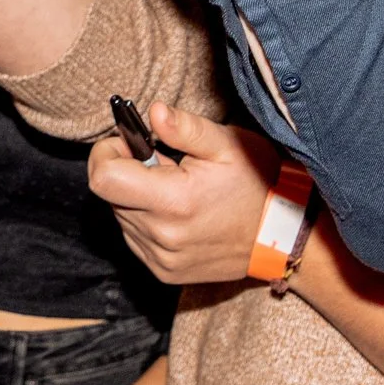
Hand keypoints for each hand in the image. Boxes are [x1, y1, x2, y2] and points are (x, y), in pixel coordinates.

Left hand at [90, 103, 278, 286]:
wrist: (281, 237)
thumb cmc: (257, 185)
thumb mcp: (227, 145)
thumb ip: (185, 127)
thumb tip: (152, 112)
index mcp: (173, 202)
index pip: (102, 178)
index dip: (107, 153)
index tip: (129, 143)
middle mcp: (161, 236)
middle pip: (110, 195)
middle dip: (129, 172)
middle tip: (167, 166)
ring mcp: (161, 258)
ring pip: (121, 216)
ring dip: (138, 198)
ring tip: (177, 191)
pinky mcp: (164, 271)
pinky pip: (134, 238)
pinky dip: (147, 221)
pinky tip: (178, 213)